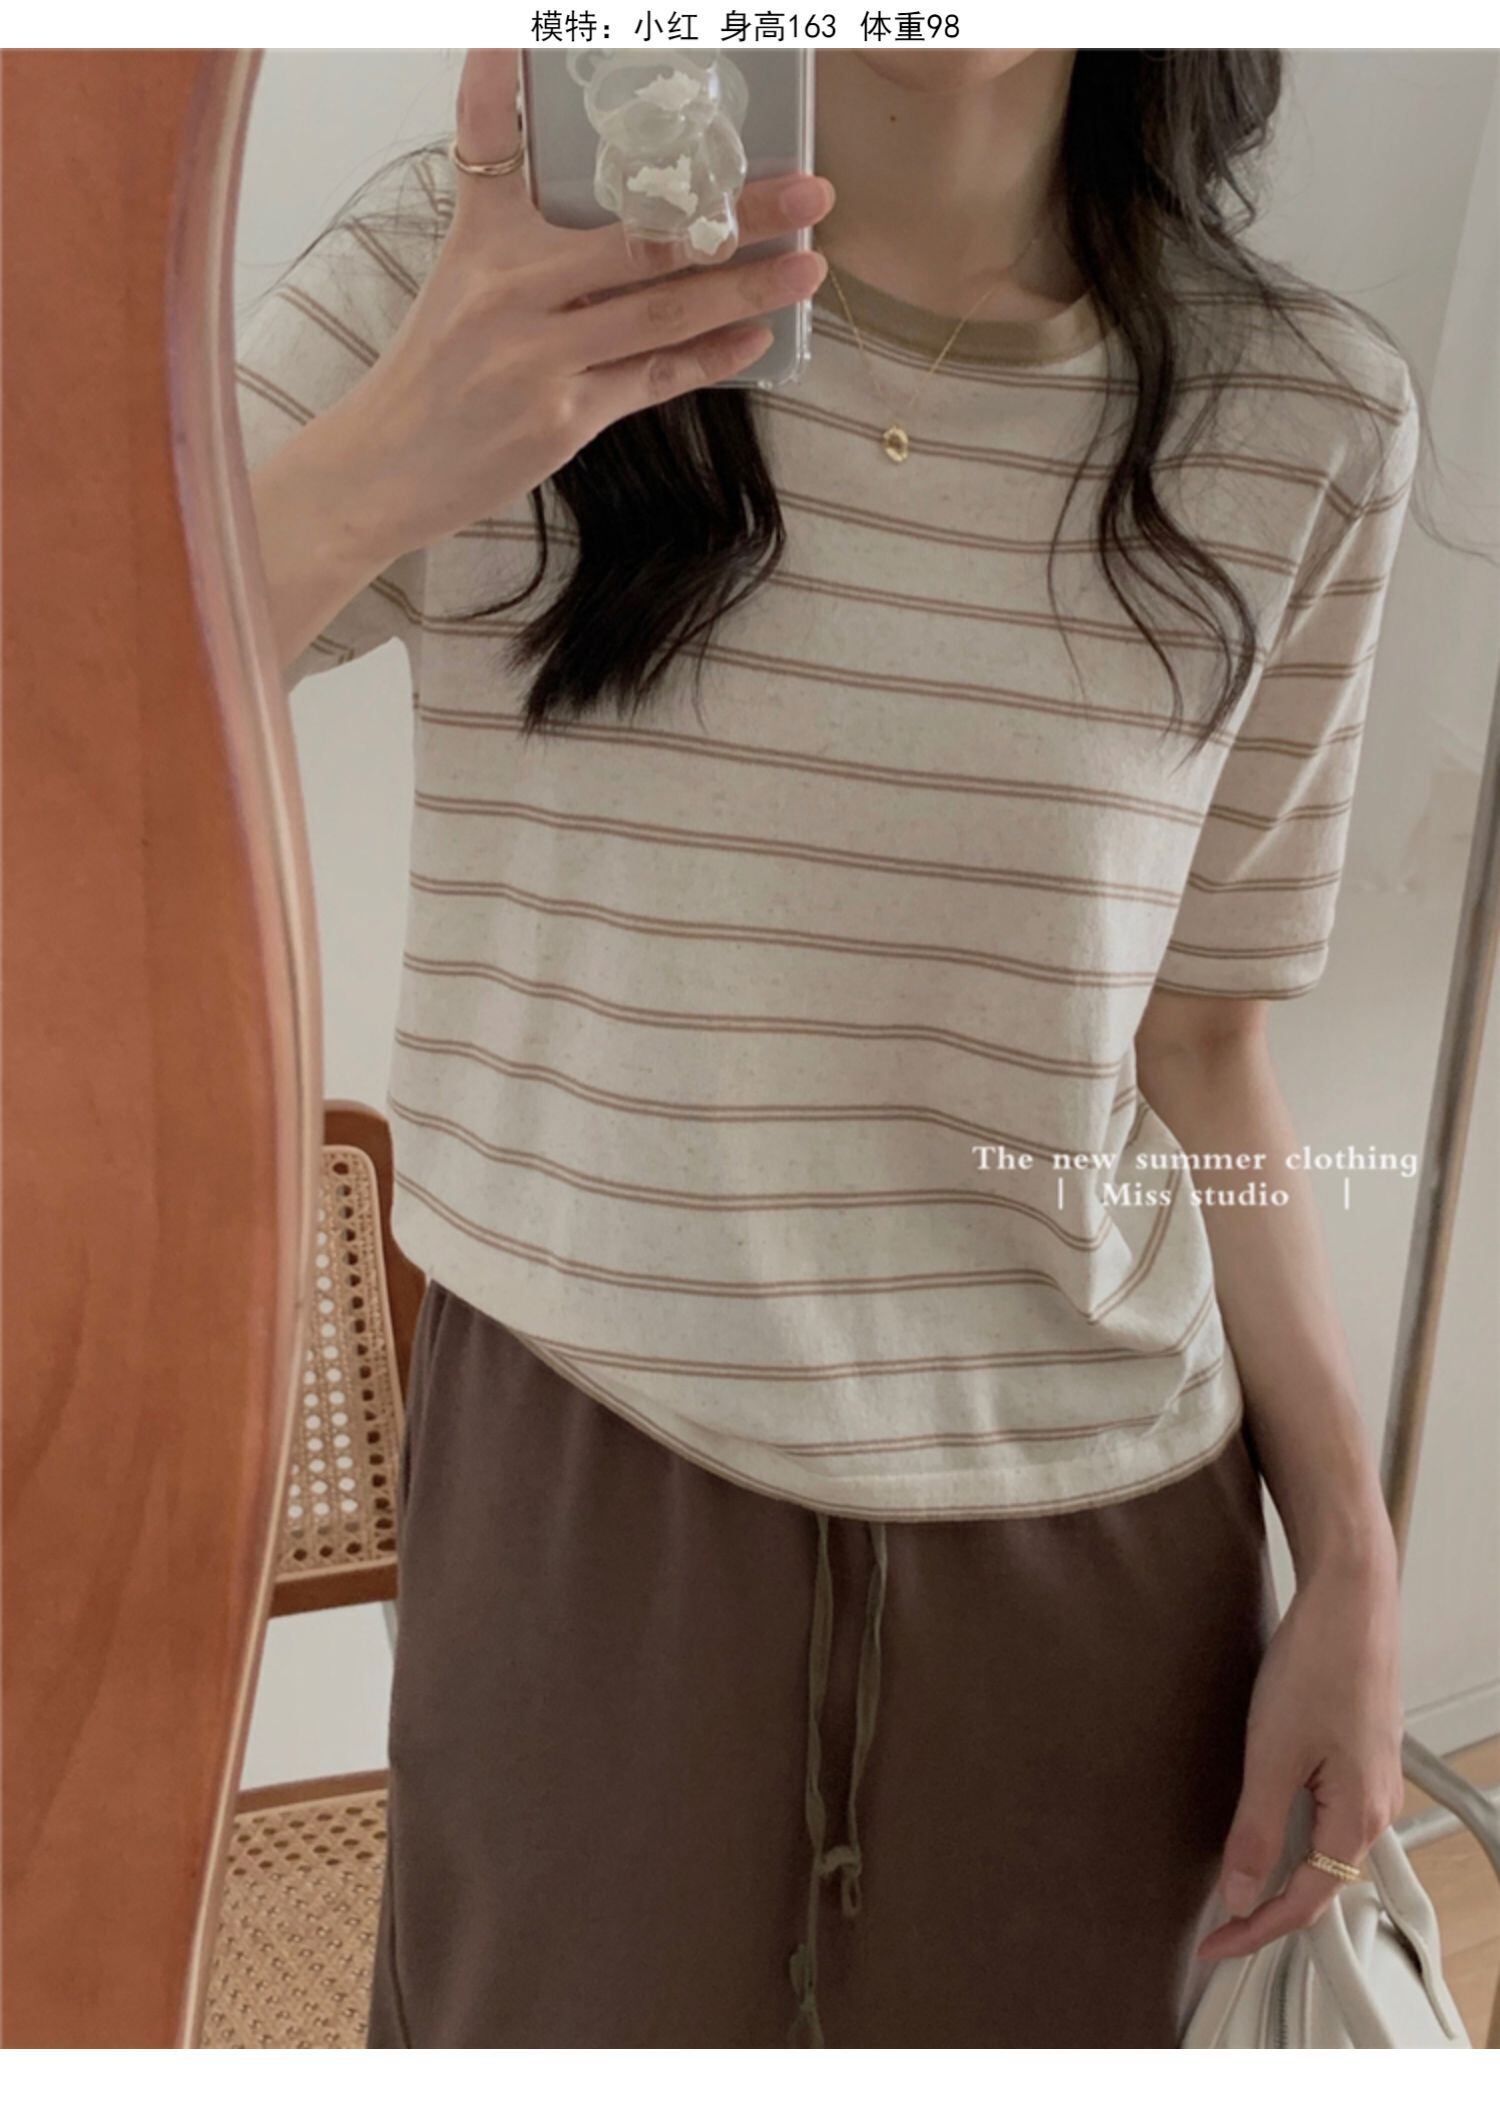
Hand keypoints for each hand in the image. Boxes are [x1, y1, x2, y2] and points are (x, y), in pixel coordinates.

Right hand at [326, 49, 832, 570]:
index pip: (491, 141)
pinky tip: (757, 338)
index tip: (517, 26)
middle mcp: (509, 290)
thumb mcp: (462, 282)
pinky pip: (652, 380)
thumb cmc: (434, 373)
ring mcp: (538, 357)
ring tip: (808, 265)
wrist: (387, 468)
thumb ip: (527, 239)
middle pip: (638, 238)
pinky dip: (708, 359)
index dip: (501, 76)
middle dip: (734, 214)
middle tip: (807, 191)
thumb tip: (622, 215)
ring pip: (662, 313)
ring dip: (746, 289)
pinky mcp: (562, 419)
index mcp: (482, 242)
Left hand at [1197, 1547, 1404, 1961]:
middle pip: (1319, 1883)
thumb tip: (1239, 1895)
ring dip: (1282, 1874)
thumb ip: (1257, 1831)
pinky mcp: (1358, 1753)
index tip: (1213, 1947)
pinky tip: (1267, 1828)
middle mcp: (1373, 1807)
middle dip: (1269, 1912)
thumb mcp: (1273, 1753)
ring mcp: (1370, 1779)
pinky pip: (1327, 1815)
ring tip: (1236, 1890)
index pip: (1304, 1903)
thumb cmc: (1319, 1664)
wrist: (1350, 1599)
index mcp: (1357, 1817)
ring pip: (1324, 1849)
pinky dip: (1294, 1836)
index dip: (1254, 1931)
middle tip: (1218, 1930)